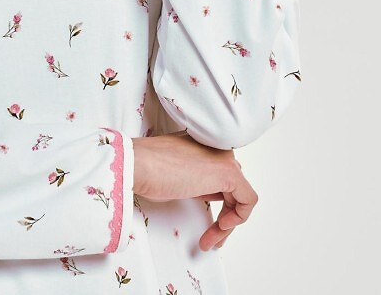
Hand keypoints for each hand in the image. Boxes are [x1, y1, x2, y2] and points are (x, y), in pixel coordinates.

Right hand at [132, 133, 257, 250]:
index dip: (218, 204)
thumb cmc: (147, 169)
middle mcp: (218, 148)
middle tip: (210, 238)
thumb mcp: (178, 176)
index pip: (222, 178)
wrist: (138, 165)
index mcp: (205, 145)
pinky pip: (247, 199)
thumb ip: (197, 179)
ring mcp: (225, 158)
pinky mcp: (229, 172)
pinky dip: (238, 218)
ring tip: (211, 240)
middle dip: (224, 217)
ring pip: (240, 196)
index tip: (206, 223)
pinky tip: (221, 226)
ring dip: (227, 224)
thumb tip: (206, 192)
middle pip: (233, 188)